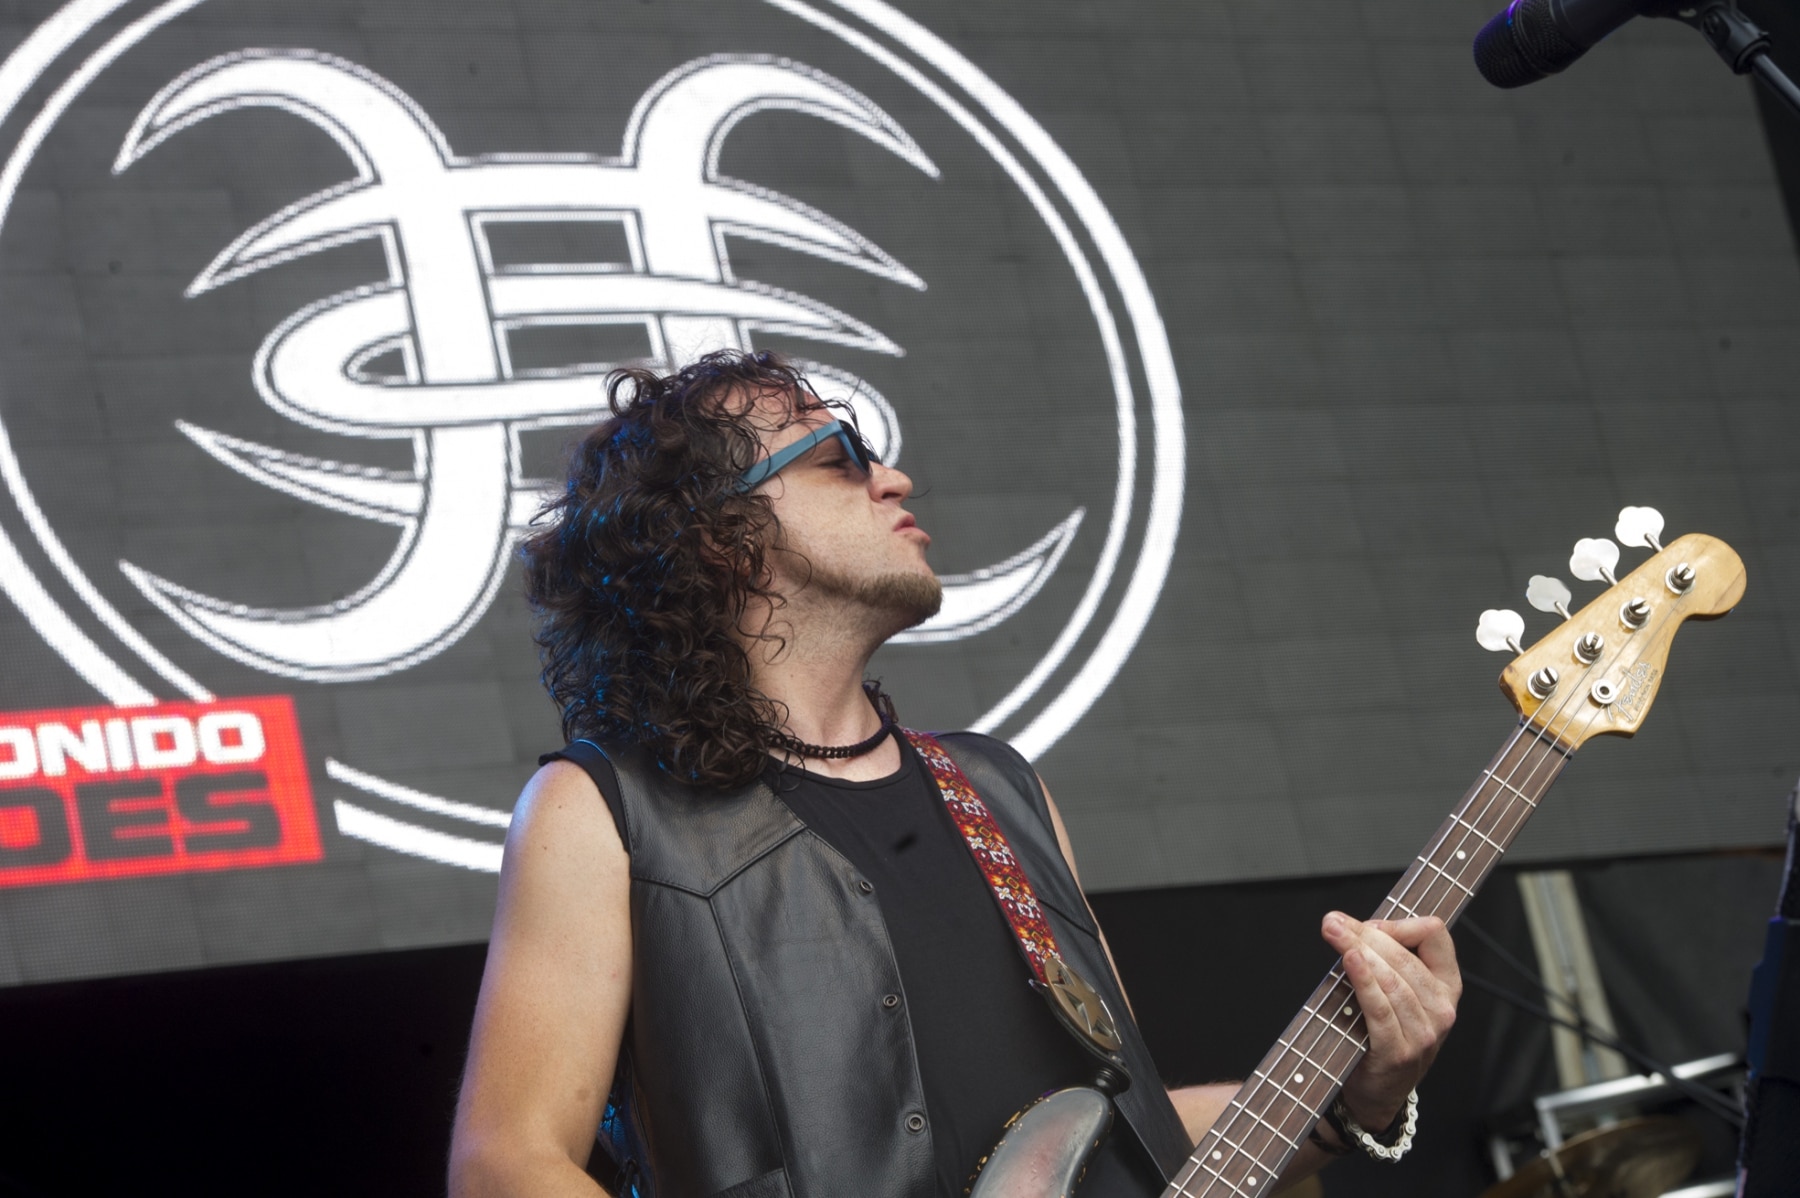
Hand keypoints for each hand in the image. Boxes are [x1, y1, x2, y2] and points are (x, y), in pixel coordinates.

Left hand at [1320, 912, 1460, 1130]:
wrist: (1375, 1093)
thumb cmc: (1381, 1034)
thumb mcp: (1398, 994)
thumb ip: (1388, 960)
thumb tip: (1354, 926)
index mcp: (1447, 986)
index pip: (1435, 936)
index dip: (1400, 923)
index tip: (1370, 925)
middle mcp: (1442, 1010)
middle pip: (1405, 956)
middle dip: (1365, 934)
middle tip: (1333, 921)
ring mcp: (1423, 1033)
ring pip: (1392, 980)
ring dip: (1358, 950)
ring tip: (1332, 933)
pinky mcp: (1398, 1051)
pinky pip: (1379, 1008)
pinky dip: (1363, 981)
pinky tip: (1349, 960)